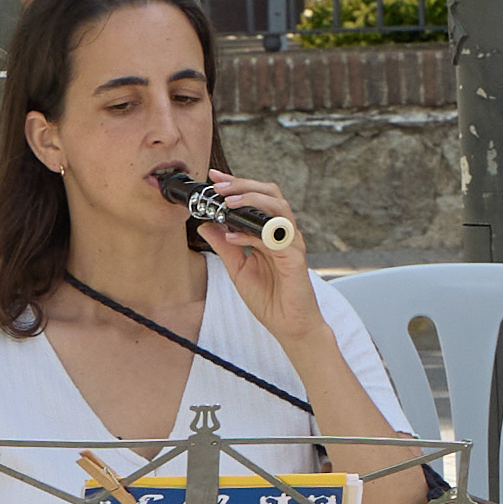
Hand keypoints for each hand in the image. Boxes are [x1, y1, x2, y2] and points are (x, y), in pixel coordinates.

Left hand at [176, 167, 316, 326]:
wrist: (288, 325)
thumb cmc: (269, 298)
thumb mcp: (238, 268)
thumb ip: (225, 245)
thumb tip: (206, 224)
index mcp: (270, 233)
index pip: (258, 199)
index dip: (238, 185)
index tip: (214, 178)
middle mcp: (283, 234)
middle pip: (271, 195)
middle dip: (244, 186)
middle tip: (219, 185)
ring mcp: (292, 245)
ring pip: (279, 209)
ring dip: (252, 201)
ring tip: (227, 202)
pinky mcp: (295, 260)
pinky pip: (276, 239)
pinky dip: (253, 235)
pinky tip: (234, 237)